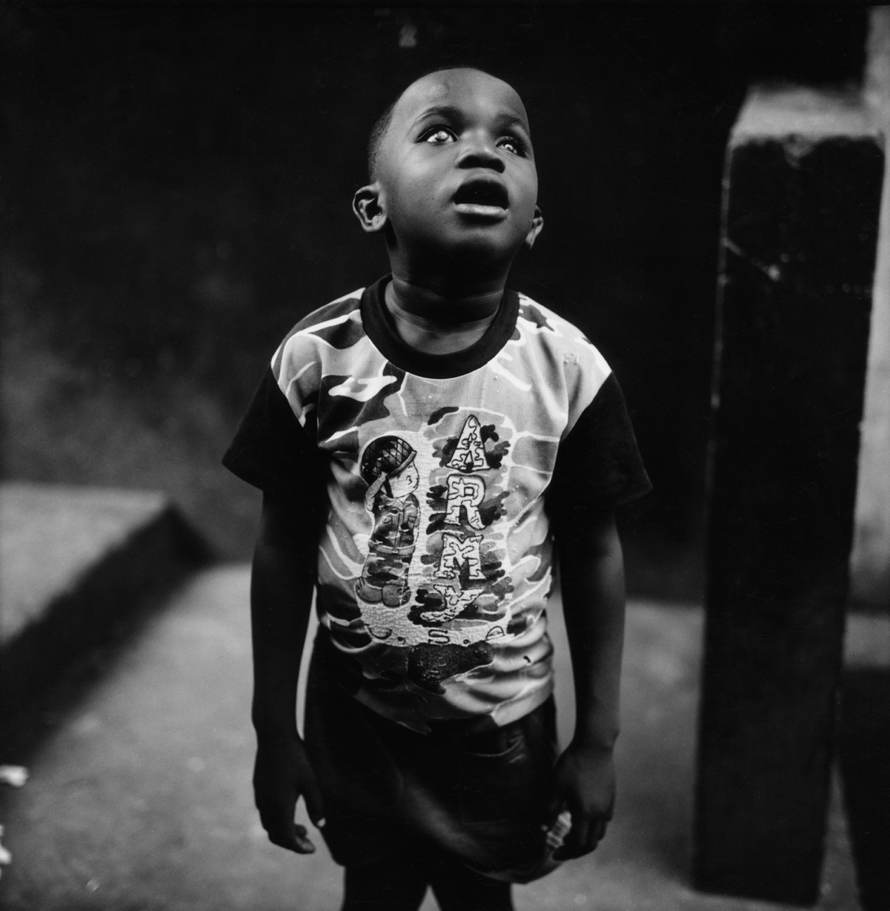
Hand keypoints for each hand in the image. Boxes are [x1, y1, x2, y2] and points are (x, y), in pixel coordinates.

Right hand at [253, 737, 325, 853]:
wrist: (274, 736)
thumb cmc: (296, 758)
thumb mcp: (311, 781)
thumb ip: (316, 805)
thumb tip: (321, 826)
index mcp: (279, 807)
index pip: (286, 838)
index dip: (298, 848)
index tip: (312, 849)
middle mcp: (266, 805)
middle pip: (276, 835)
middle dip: (292, 842)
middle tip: (308, 841)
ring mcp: (260, 797)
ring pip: (270, 824)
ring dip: (284, 830)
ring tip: (303, 828)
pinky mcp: (258, 788)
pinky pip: (266, 812)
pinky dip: (278, 819)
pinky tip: (290, 809)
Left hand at [546, 741, 615, 859]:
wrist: (594, 745)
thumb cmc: (572, 764)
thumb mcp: (556, 786)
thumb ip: (549, 810)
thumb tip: (543, 829)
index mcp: (585, 813)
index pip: (578, 844)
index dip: (566, 852)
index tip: (554, 852)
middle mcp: (600, 814)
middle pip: (591, 843)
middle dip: (576, 850)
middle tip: (562, 847)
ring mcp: (608, 806)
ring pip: (600, 833)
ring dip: (587, 838)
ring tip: (571, 833)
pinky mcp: (611, 797)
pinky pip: (605, 820)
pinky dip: (594, 826)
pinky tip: (583, 816)